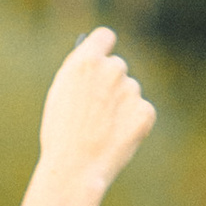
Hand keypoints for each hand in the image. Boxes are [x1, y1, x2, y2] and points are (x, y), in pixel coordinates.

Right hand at [38, 27, 154, 198]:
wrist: (75, 169)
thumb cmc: (60, 134)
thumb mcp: (60, 95)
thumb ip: (80, 74)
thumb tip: (97, 62)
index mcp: (86, 61)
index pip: (104, 36)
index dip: (102, 47)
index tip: (102, 56)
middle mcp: (113, 70)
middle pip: (117, 66)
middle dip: (110, 82)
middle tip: (98, 107)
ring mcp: (132, 90)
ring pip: (130, 91)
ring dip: (121, 105)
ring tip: (103, 130)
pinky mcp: (146, 112)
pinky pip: (141, 111)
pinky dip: (132, 123)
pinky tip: (116, 139)